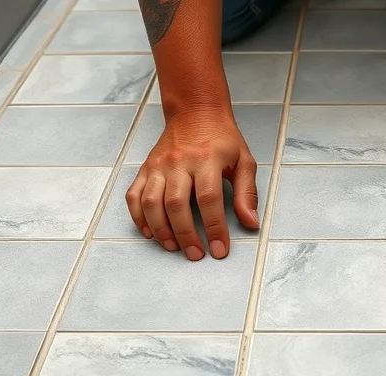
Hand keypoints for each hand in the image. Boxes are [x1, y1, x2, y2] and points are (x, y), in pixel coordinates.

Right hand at [126, 107, 259, 259]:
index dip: (214, 227)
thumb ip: (247, 193)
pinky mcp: (146, 168)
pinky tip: (150, 233)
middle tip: (196, 255)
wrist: (195, 111)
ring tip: (174, 247)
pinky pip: (134, 196)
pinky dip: (138, 217)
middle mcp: (179, 162)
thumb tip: (251, 223)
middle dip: (186, 234)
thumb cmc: (222, 140)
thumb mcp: (244, 161)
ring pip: (151, 202)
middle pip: (176, 204)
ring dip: (161, 230)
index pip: (209, 199)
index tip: (219, 250)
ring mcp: (158, 165)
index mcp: (207, 159)